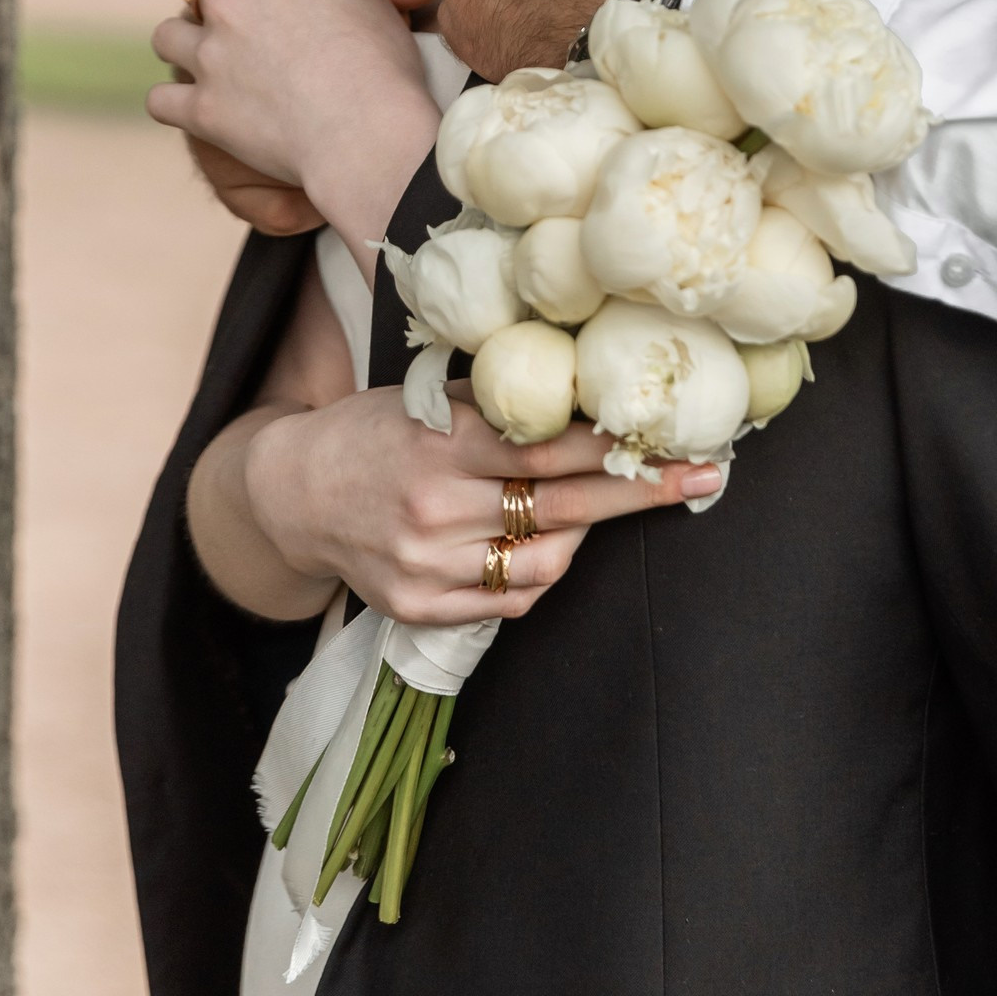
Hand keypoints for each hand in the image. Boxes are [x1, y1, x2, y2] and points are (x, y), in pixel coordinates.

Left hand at [149, 0, 441, 246]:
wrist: (367, 137)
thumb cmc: (383, 67)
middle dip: (221, 9)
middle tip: (253, 34)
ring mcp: (209, 54)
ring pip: (167, 37)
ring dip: (188, 47)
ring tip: (217, 66)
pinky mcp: (199, 107)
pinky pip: (160, 99)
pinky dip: (177, 104)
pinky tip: (201, 108)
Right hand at [243, 393, 721, 624]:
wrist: (292, 495)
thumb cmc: (374, 433)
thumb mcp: (427, 402)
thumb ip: (498, 405)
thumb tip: (588, 388)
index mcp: (442, 445)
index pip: (549, 448)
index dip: (615, 444)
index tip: (673, 433)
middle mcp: (436, 508)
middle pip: (562, 507)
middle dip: (641, 493)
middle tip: (704, 477)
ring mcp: (429, 565)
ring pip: (543, 561)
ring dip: (587, 536)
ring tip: (604, 507)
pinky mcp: (420, 607)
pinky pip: (510, 599)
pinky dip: (541, 571)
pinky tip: (548, 543)